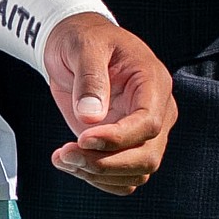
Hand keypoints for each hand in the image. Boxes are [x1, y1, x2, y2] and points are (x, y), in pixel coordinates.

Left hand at [42, 14, 176, 194]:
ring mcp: (142, 131)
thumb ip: (90, 79)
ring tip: (63, 158)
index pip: (149, 123)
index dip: (118, 138)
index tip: (83, 139)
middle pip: (147, 155)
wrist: (75, 45)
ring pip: (135, 172)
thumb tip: (91, 117)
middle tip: (67, 154)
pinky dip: (97, 178)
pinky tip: (71, 163)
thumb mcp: (84, 47)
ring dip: (98, 174)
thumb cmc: (84, 39)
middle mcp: (156, 110)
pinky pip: (123, 177)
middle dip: (106, 163)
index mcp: (153, 82)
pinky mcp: (125, 145)